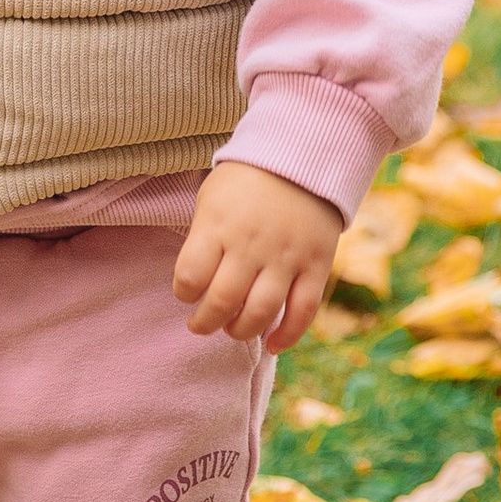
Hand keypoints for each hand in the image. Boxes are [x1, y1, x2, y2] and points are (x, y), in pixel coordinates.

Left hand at [171, 161, 341, 353]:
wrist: (303, 156)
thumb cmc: (246, 181)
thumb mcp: (212, 197)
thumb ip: (203, 238)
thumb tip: (196, 285)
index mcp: (219, 225)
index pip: (190, 276)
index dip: (183, 293)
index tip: (187, 293)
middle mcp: (251, 244)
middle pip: (223, 301)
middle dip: (205, 323)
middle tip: (200, 325)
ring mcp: (286, 257)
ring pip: (260, 312)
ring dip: (240, 331)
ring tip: (232, 329)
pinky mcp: (316, 266)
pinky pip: (303, 311)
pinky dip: (287, 336)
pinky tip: (271, 344)